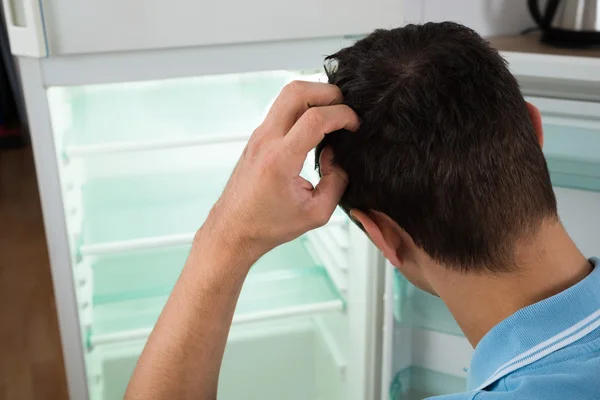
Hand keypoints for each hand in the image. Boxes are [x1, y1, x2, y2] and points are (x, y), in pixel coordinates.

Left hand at [199, 81, 359, 262]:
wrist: (233, 229)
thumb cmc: (268, 225)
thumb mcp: (316, 213)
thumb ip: (336, 182)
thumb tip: (338, 157)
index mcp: (280, 159)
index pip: (315, 118)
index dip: (343, 115)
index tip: (355, 125)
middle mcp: (266, 141)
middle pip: (297, 91)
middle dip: (328, 93)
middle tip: (344, 110)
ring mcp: (259, 136)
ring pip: (287, 94)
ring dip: (314, 97)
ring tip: (332, 116)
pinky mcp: (258, 137)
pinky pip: (282, 109)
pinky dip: (303, 108)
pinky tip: (316, 127)